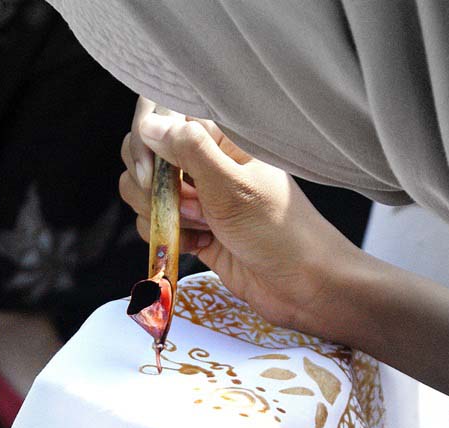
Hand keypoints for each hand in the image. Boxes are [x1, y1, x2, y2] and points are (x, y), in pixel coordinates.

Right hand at [119, 98, 448, 404]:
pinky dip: (169, 238)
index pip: (163, 118)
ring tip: (199, 227)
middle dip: (150, 185)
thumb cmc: (278, 232)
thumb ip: (188, 149)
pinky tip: (200, 247)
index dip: (145, 142)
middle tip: (179, 206)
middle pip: (146, 157)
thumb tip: (149, 124)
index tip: (150, 173)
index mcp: (221, 138)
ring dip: (161, 214)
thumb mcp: (232, 185)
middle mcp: (207, 163)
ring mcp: (200, 198)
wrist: (304, 287)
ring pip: (147, 194)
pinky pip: (158, 226)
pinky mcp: (195, 231)